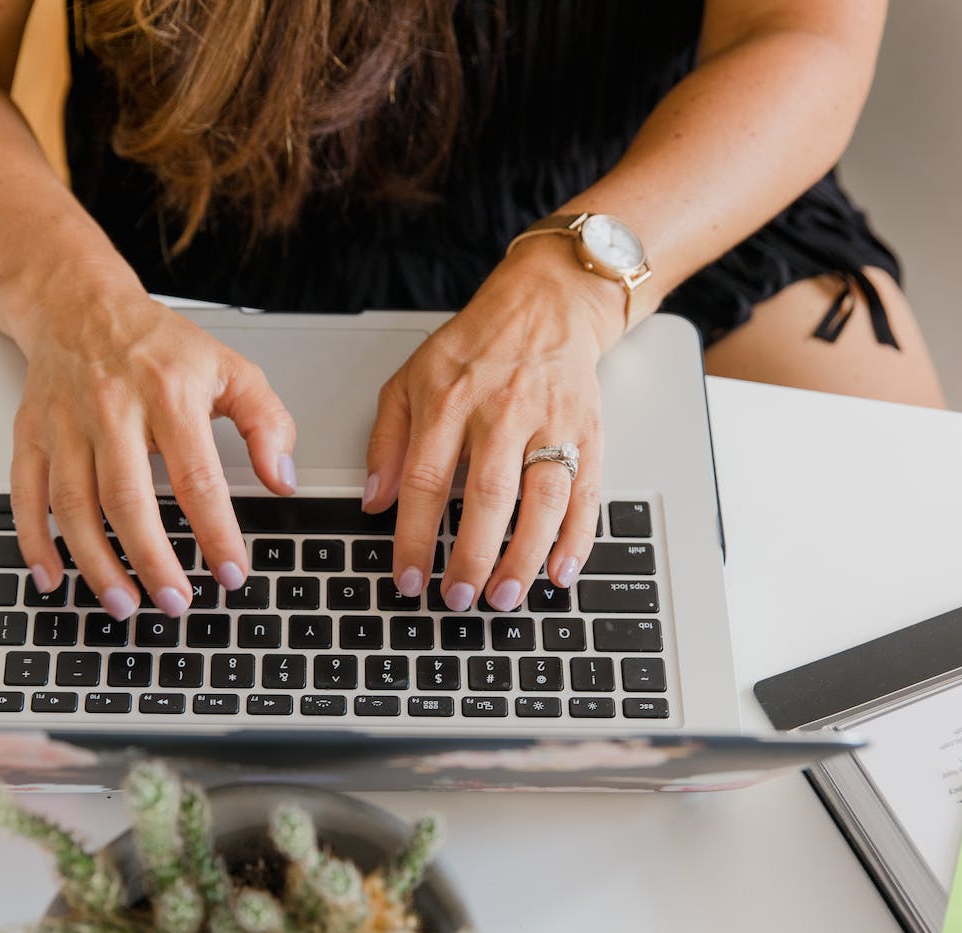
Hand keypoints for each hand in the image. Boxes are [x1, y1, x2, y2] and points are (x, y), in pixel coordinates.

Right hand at [1, 285, 295, 618]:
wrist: (79, 302)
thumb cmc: (157, 343)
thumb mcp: (229, 367)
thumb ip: (267, 422)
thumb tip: (282, 480)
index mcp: (167, 394)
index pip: (197, 477)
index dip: (216, 532)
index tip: (231, 572)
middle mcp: (111, 409)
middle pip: (127, 499)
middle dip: (152, 560)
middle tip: (175, 602)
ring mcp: (65, 424)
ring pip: (73, 506)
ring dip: (96, 563)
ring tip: (124, 603)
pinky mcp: (31, 434)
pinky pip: (25, 495)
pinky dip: (34, 542)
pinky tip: (52, 577)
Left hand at [363, 239, 631, 610]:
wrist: (547, 305)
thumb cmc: (474, 348)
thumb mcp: (410, 380)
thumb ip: (387, 441)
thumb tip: (373, 500)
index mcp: (449, 402)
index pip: (426, 480)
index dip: (414, 536)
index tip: (408, 579)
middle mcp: (501, 413)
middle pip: (489, 497)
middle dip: (472, 557)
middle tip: (459, 598)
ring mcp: (550, 422)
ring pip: (542, 500)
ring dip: (524, 556)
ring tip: (505, 597)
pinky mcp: (588, 431)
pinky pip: (587, 493)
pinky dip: (577, 539)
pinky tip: (561, 573)